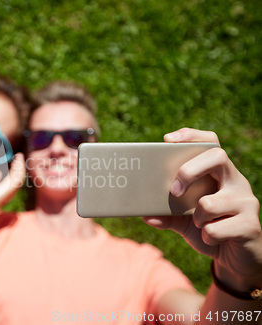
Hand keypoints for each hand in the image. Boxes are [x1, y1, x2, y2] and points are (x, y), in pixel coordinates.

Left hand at [143, 128, 261, 291]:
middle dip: (189, 171)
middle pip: (216, 156)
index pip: (211, 143)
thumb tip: (145, 215)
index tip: (168, 140)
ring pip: (208, 203)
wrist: (236, 260)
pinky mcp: (250, 225)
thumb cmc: (209, 230)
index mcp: (220, 174)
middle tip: (174, 191)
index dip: (191, 136)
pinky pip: (214, 229)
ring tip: (201, 226)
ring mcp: (246, 202)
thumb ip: (167, 215)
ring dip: (196, 220)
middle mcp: (236, 182)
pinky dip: (207, 238)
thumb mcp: (184, 221)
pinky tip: (214, 240)